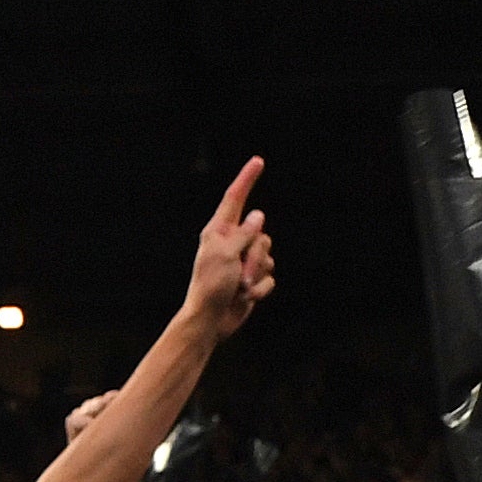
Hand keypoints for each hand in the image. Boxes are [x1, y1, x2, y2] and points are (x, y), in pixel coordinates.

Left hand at [178, 158, 276, 336]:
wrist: (211, 320)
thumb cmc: (210, 285)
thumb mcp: (224, 254)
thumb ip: (244, 233)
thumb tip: (258, 216)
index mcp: (218, 231)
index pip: (236, 199)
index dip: (247, 179)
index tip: (258, 161)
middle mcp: (232, 242)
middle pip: (261, 234)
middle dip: (256, 256)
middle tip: (239, 274)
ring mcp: (243, 261)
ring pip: (268, 255)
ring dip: (257, 274)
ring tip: (240, 287)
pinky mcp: (253, 279)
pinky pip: (270, 277)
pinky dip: (260, 289)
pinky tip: (245, 297)